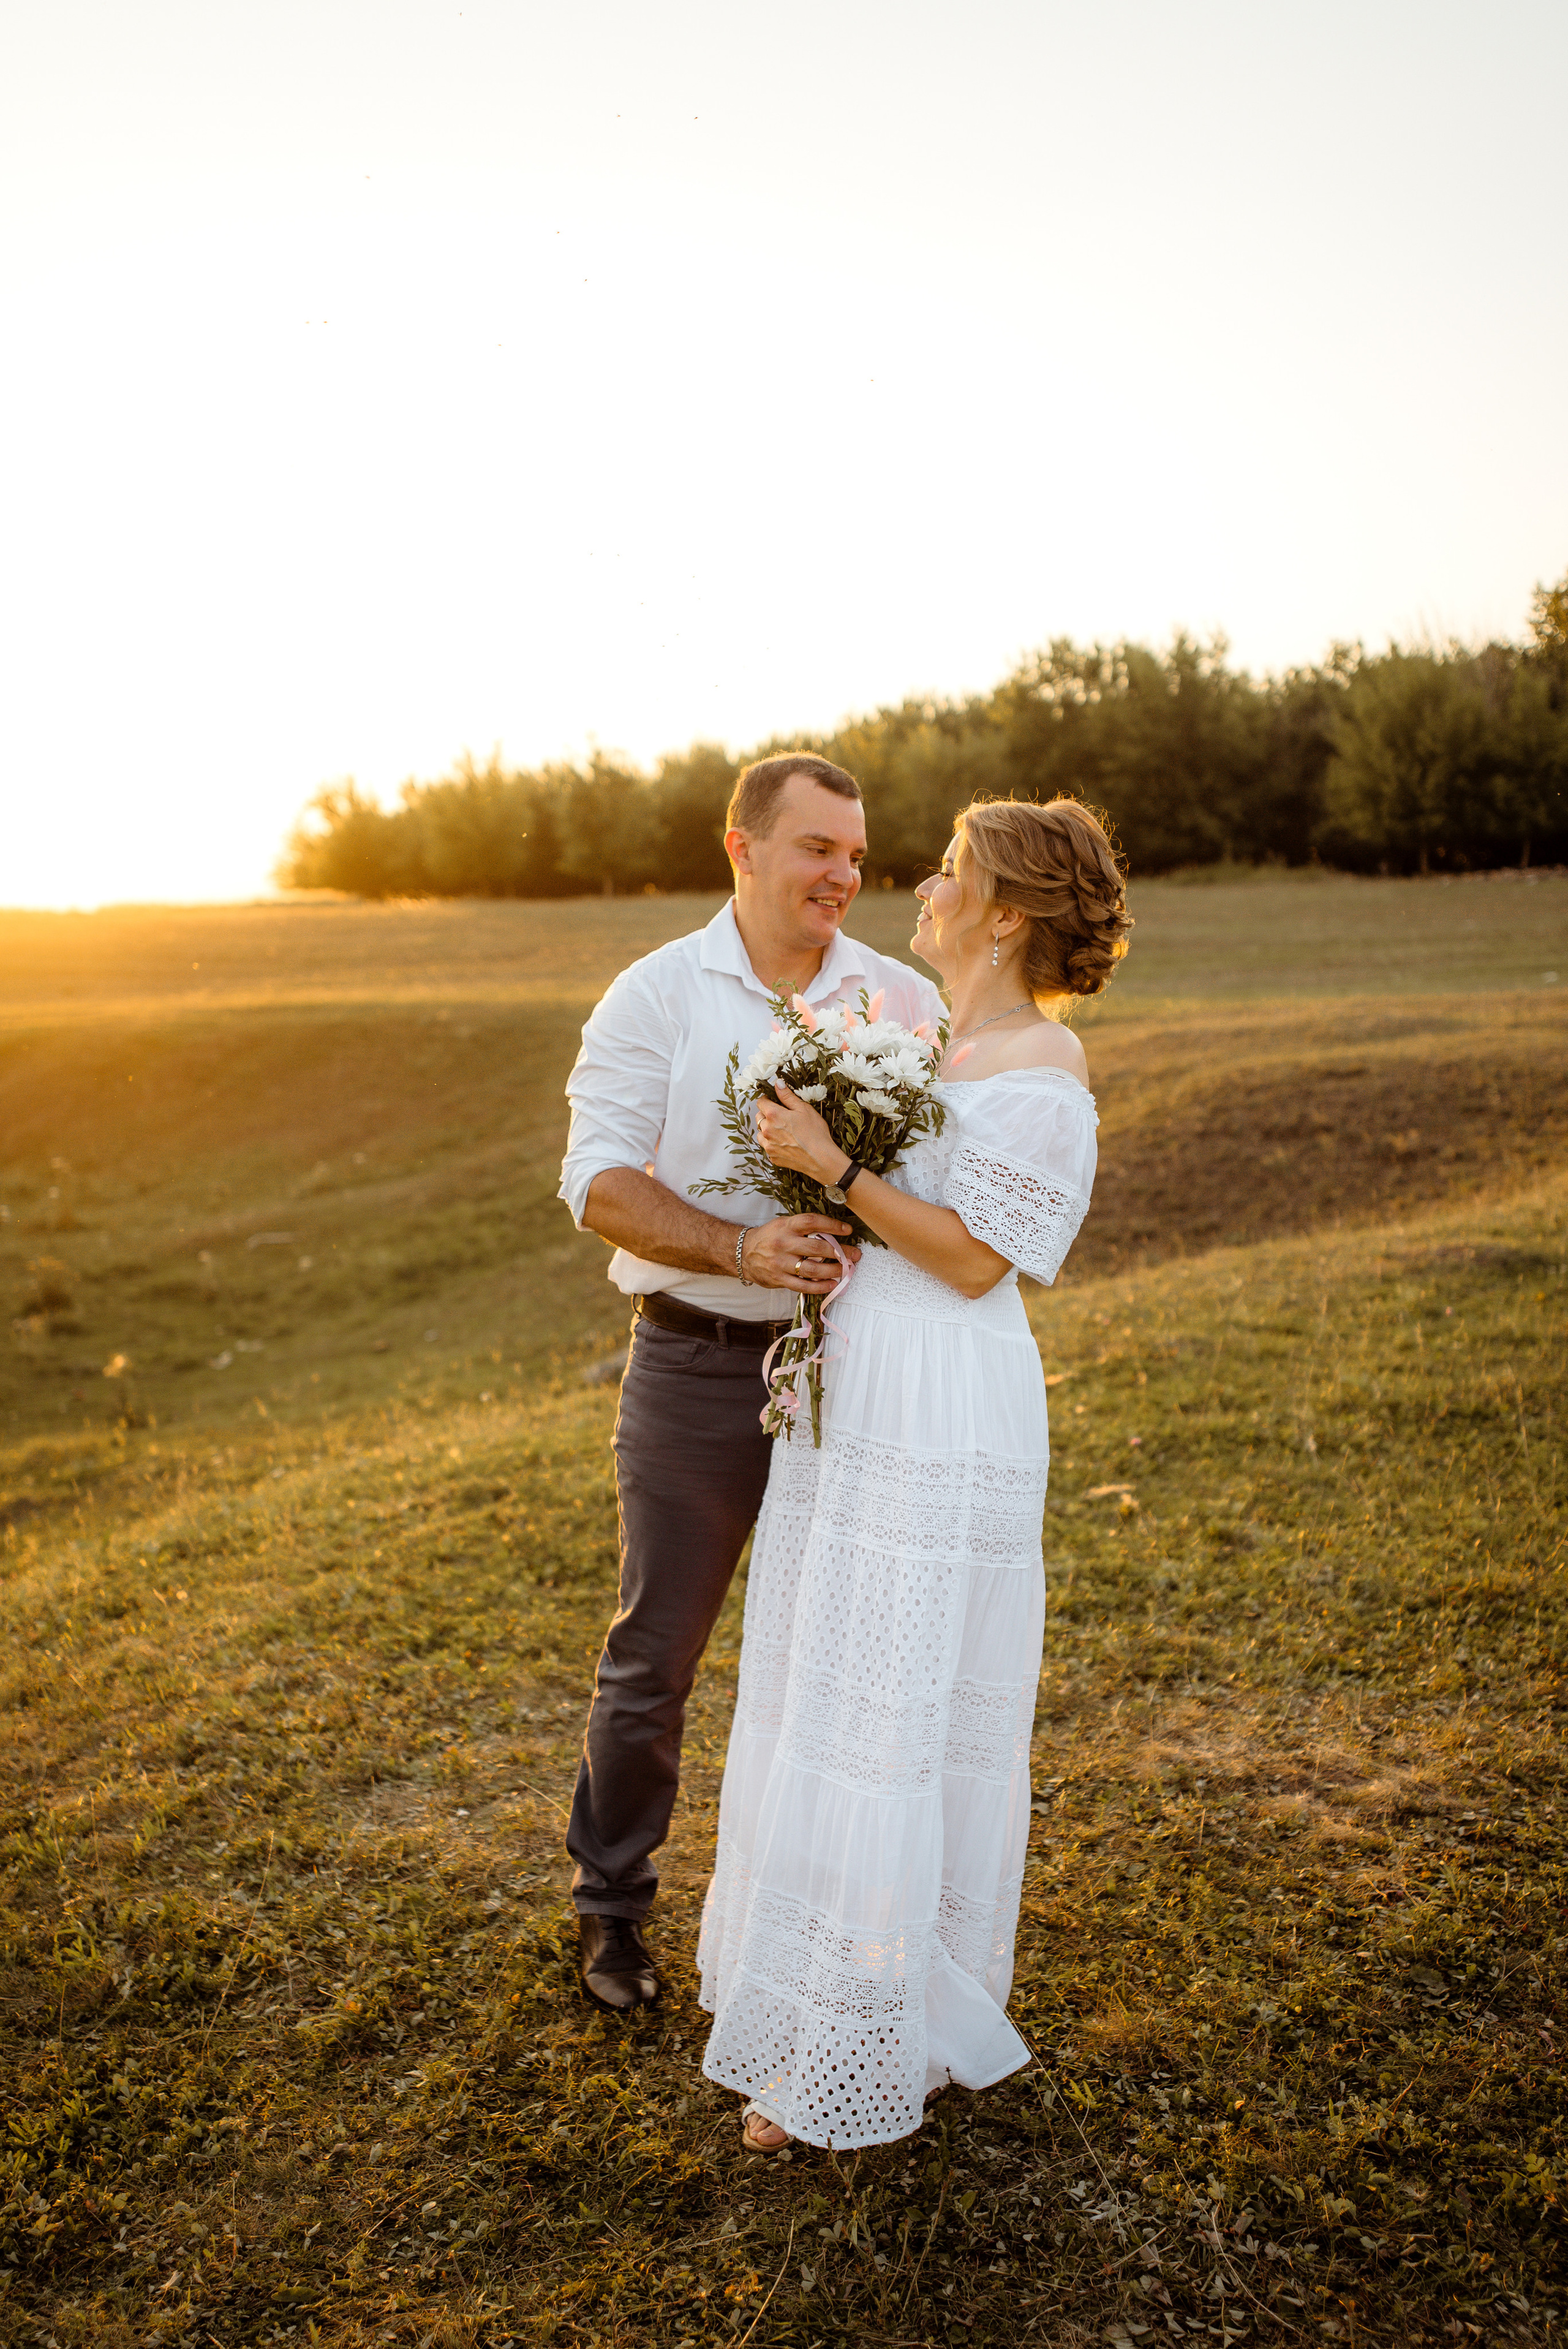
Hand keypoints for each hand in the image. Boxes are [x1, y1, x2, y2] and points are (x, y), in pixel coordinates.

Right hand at [742, 1214, 859, 1293]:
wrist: (743, 1253)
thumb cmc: (770, 1237)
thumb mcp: (783, 1225)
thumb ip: (804, 1228)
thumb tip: (833, 1233)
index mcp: (786, 1226)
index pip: (812, 1222)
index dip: (832, 1225)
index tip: (848, 1230)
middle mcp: (783, 1243)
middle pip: (817, 1248)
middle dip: (840, 1252)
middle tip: (855, 1255)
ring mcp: (781, 1263)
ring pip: (813, 1269)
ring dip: (834, 1270)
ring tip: (847, 1270)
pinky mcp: (779, 1279)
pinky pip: (803, 1286)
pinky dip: (820, 1286)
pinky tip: (832, 1284)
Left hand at [755, 1081, 846, 1186]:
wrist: (821, 1159)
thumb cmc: (815, 1133)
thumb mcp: (804, 1109)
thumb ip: (787, 1096)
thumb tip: (777, 1084)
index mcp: (773, 1115)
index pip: (760, 1102)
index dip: (767, 1099)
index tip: (774, 1100)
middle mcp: (767, 1130)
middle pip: (759, 1117)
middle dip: (767, 1114)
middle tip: (783, 1116)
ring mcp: (768, 1145)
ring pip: (761, 1133)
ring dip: (768, 1129)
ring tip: (784, 1130)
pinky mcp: (772, 1157)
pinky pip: (767, 1146)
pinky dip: (772, 1143)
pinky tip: (786, 1142)